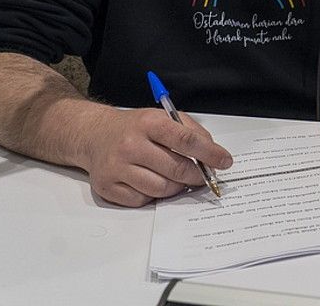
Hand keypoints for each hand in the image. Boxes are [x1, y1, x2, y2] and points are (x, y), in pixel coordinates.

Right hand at [77, 107, 232, 206]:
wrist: (95, 135)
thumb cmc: (135, 128)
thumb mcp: (163, 118)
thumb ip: (191, 132)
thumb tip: (214, 154)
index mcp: (148, 123)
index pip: (186, 140)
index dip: (210, 153)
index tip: (224, 161)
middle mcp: (130, 145)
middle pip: (176, 169)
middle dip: (196, 175)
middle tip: (202, 175)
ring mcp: (117, 167)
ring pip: (161, 189)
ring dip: (176, 187)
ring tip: (175, 177)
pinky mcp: (108, 187)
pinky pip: (142, 200)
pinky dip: (153, 195)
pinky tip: (150, 181)